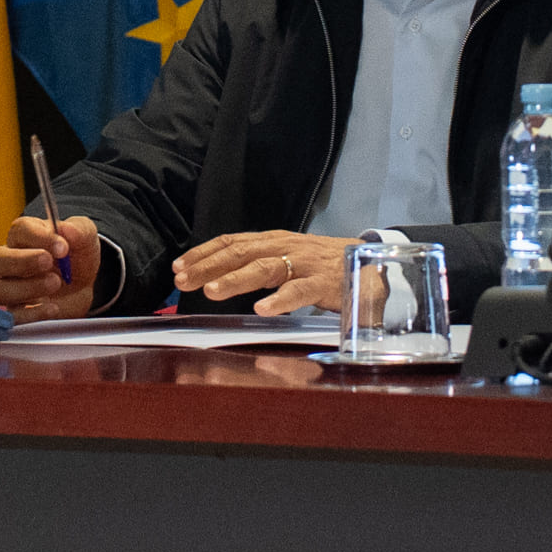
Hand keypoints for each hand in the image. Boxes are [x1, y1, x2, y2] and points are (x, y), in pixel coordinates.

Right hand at [0, 214, 98, 320]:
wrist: (83, 286)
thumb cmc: (77, 255)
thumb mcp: (85, 237)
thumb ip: (79, 230)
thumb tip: (67, 230)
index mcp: (24, 235)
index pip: (19, 231)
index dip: (38, 237)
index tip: (62, 247)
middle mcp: (10, 260)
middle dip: (20, 261)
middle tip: (48, 262)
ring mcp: (10, 287)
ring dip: (26, 288)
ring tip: (56, 283)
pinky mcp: (18, 311)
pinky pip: (12, 316)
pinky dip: (32, 314)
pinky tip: (54, 308)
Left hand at [177, 229, 360, 314]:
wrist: (372, 265)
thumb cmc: (323, 266)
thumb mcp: (287, 260)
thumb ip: (258, 266)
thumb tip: (217, 277)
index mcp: (274, 241)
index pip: (232, 242)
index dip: (204, 253)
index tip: (179, 267)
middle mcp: (286, 247)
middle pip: (241, 253)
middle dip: (208, 266)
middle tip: (183, 280)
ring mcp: (305, 264)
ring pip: (264, 268)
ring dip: (235, 280)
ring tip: (212, 292)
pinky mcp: (325, 283)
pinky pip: (300, 291)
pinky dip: (281, 300)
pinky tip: (263, 309)